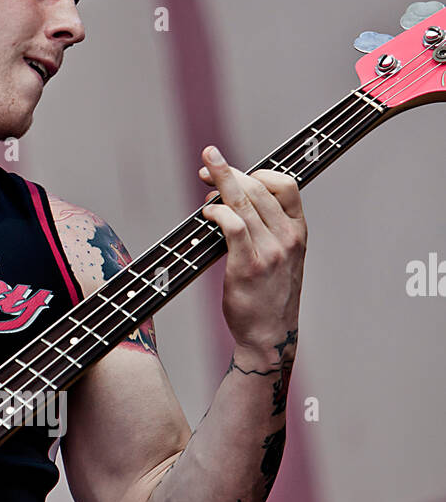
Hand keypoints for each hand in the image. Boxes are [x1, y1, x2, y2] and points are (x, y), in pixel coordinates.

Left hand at [198, 146, 306, 359]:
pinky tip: (207, 213)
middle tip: (208, 164)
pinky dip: (217, 212)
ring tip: (204, 174)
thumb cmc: (269, 296)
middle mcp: (288, 239)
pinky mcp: (248, 266)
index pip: (286, 185)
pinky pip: (233, 226)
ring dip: (221, 182)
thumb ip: (265, 229)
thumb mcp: (280, 258)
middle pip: (259, 188)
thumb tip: (232, 200)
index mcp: (298, 232)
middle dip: (231, 171)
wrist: (269, 336)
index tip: (236, 172)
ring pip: (244, 202)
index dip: (258, 171)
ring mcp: (270, 252)